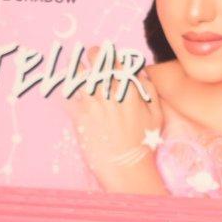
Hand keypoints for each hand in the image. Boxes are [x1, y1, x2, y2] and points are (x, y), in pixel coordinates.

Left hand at [65, 51, 167, 193]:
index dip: (107, 53)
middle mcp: (110, 91)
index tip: (103, 55)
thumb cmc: (142, 143)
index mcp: (129, 88)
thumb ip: (149, 89)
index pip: (114, 58)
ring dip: (75, 68)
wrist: (125, 167)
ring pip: (78, 73)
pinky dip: (65, 91)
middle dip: (91, 55)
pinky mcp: (79, 116)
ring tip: (74, 69)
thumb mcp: (156, 114)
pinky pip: (67, 95)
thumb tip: (140, 73)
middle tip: (88, 57)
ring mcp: (92, 102)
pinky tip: (65, 90)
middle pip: (95, 59)